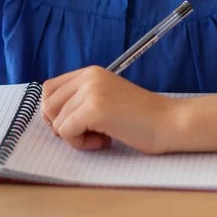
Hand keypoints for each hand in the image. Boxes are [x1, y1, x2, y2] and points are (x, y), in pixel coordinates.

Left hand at [40, 66, 178, 153]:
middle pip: (47, 105)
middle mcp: (88, 77)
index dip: (54, 112)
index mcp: (90, 72)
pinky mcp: (93, 109)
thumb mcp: (106, 98)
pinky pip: (66, 132)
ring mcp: (90, 91)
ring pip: (56, 122)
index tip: (74, 124)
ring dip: (75, 137)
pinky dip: (80, 143)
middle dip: (61, 125)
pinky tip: (104, 141)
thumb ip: (82, 99)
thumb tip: (50, 115)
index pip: (49, 89)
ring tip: (101, 137)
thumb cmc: (140, 118)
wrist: (169, 122)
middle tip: (87, 132)